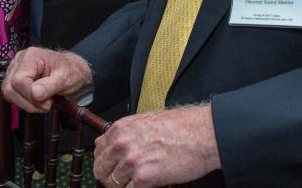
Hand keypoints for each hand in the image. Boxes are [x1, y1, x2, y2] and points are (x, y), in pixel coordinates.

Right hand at [2, 47, 92, 112]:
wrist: (73, 71)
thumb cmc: (71, 71)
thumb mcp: (66, 78)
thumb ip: (50, 85)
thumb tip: (35, 93)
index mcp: (31, 56)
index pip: (18, 80)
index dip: (31, 96)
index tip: (48, 102)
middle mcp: (19, 61)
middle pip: (10, 89)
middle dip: (29, 103)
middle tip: (47, 104)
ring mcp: (15, 70)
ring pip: (9, 94)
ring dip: (28, 104)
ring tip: (44, 101)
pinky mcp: (14, 80)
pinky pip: (12, 96)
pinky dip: (25, 103)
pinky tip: (38, 100)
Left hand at [93, 106, 221, 187]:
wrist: (203, 134)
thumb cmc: (181, 126)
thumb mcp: (147, 120)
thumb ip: (126, 132)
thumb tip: (110, 142)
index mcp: (121, 128)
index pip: (99, 150)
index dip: (105, 161)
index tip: (111, 167)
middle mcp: (122, 144)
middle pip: (101, 169)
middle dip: (109, 177)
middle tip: (122, 181)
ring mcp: (131, 161)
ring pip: (113, 183)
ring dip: (123, 186)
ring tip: (138, 183)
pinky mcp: (143, 178)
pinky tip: (147, 186)